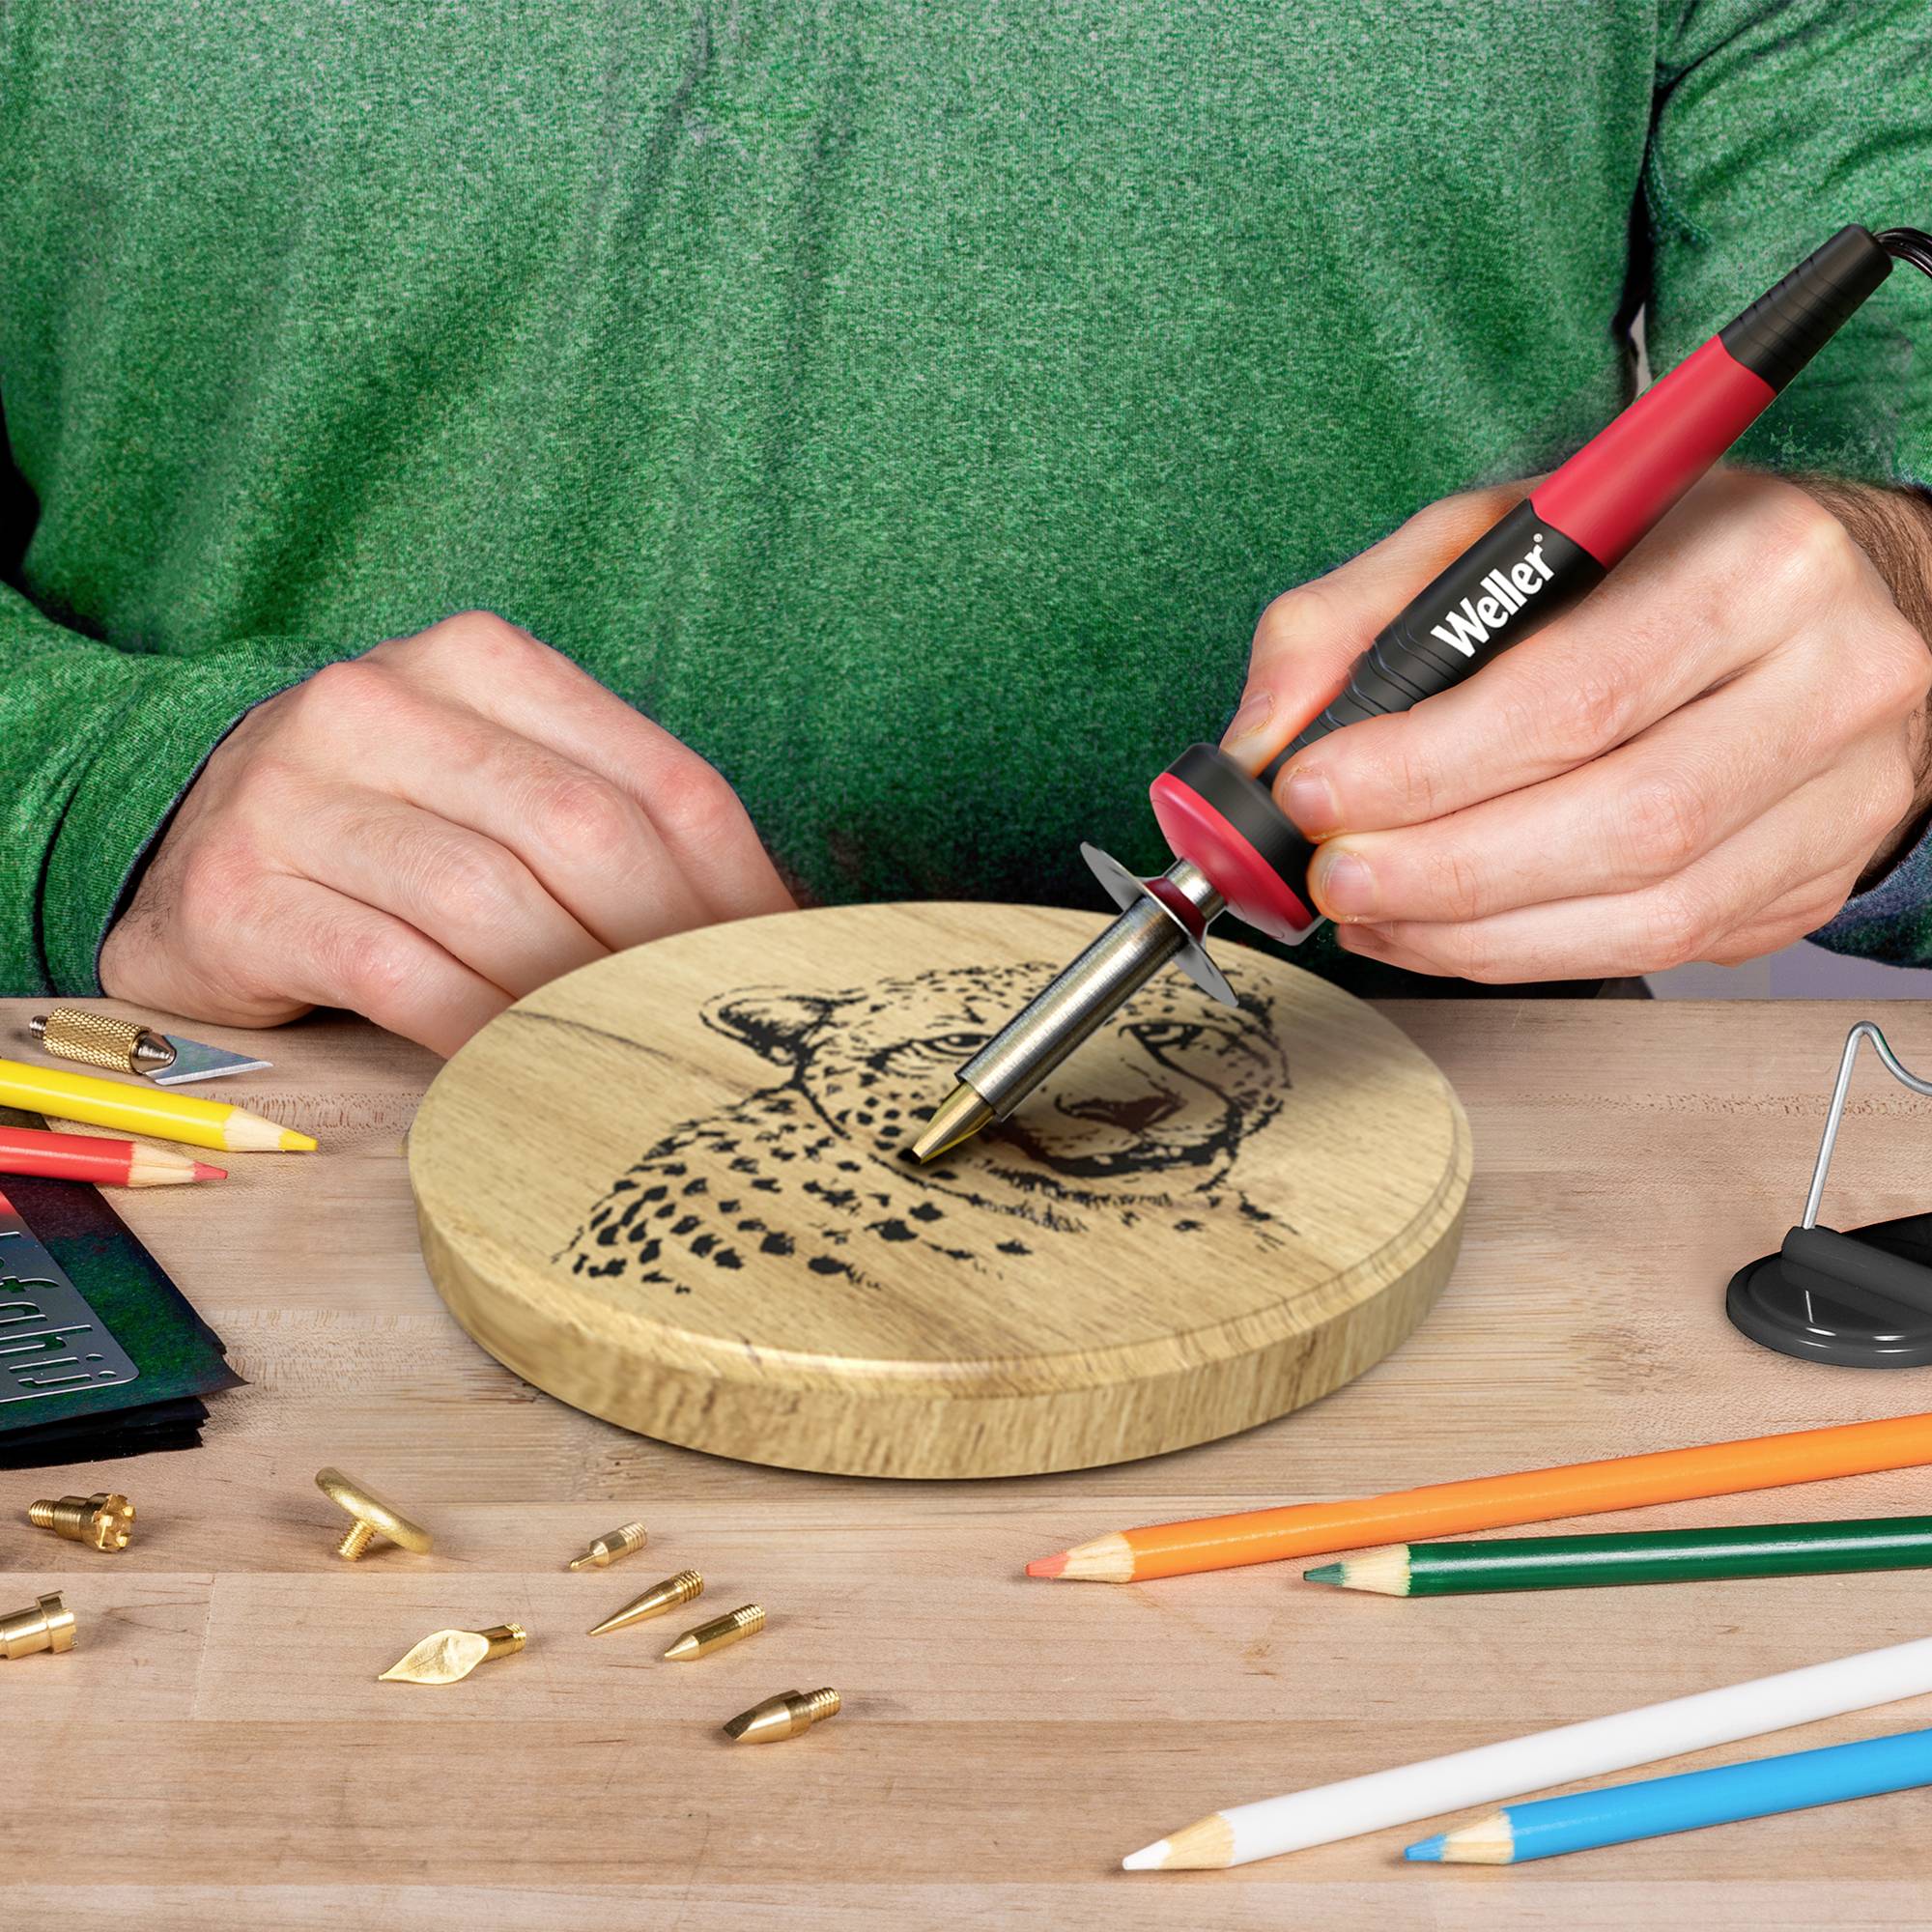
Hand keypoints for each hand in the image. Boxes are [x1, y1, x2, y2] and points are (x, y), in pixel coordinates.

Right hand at [101, 612, 794, 1053]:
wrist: (182, 842)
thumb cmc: (384, 823)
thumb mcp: (500, 779)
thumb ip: (617, 818)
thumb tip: (769, 919)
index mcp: (476, 661)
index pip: (657, 775)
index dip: (739, 885)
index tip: (780, 961)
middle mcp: (379, 704)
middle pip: (584, 834)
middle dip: (664, 943)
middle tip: (706, 1020)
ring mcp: (297, 793)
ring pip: (492, 903)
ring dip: (577, 992)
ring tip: (628, 1047)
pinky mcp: (241, 894)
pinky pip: (397, 972)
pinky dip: (478, 1028)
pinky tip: (520, 1065)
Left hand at [1222, 470, 1931, 980]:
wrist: (1827, 599)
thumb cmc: (1655, 557)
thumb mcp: (1498, 535)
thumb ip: (1357, 616)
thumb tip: (1266, 736)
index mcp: (1750, 563)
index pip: (1577, 695)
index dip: (1428, 767)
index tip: (1314, 792)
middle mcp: (1824, 680)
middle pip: (1623, 821)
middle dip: (1445, 870)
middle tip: (1333, 877)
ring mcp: (1837, 796)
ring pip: (1649, 912)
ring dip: (1476, 933)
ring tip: (1371, 912)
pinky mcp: (1814, 880)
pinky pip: (1662, 948)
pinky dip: (1525, 953)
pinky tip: (1440, 932)